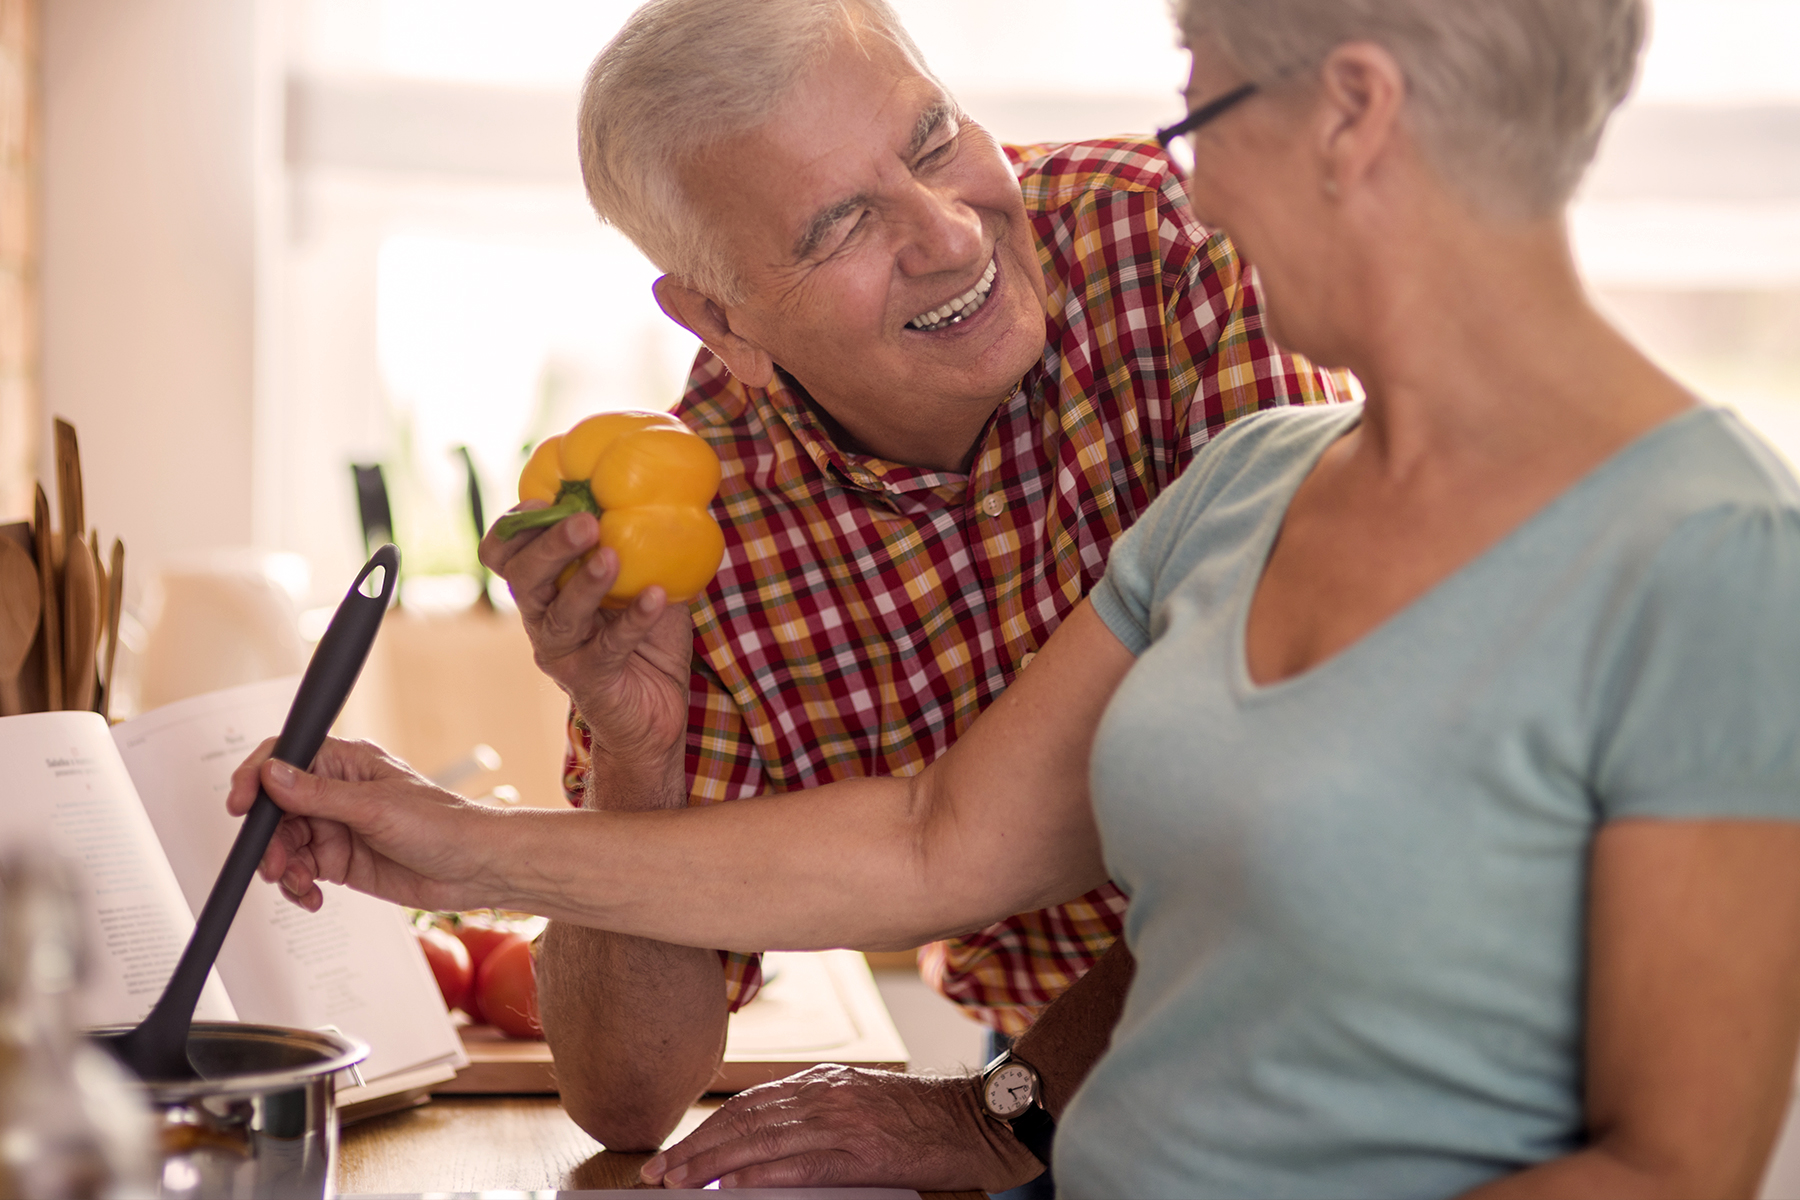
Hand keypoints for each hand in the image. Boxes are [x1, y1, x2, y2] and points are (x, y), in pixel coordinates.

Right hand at [226, 735, 507, 912]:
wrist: (474, 868)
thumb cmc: (443, 824)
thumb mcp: (376, 807)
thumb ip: (320, 794)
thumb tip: (273, 774)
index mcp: (346, 764)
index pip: (284, 759)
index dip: (255, 779)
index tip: (240, 805)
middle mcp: (336, 793)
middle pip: (276, 810)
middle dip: (269, 839)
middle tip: (276, 865)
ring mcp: (337, 827)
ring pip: (285, 844)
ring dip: (283, 867)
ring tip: (301, 884)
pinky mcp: (341, 860)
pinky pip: (302, 871)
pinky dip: (299, 886)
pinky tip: (313, 896)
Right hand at [480, 506, 693, 801]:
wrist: (657, 712)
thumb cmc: (647, 639)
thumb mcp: (643, 580)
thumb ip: (642, 543)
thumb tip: (669, 487)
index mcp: (545, 588)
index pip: (506, 554)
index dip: (514, 527)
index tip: (541, 500)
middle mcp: (542, 619)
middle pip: (524, 578)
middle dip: (550, 546)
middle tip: (585, 522)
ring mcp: (563, 653)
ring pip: (559, 615)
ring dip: (585, 584)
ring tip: (611, 557)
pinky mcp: (591, 681)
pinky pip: (609, 647)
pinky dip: (634, 620)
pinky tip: (656, 597)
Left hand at [639, 1065, 1042, 1191]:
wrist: (980, 1118)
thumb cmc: (926, 1118)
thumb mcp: (865, 1103)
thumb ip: (819, 1117)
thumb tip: (768, 1147)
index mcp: (824, 1082)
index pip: (750, 1105)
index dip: (707, 1130)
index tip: (675, 1153)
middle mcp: (826, 1093)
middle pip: (744, 1120)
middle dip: (696, 1149)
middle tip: (658, 1174)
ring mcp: (842, 1119)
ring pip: (760, 1140)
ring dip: (713, 1164)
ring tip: (679, 1184)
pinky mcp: (861, 1150)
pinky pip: (798, 1165)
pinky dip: (759, 1176)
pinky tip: (732, 1188)